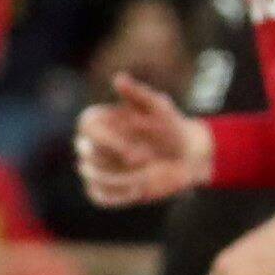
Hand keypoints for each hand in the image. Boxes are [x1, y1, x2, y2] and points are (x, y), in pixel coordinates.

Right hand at [76, 72, 210, 207]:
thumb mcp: (160, 108)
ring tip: (149, 175)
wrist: (187, 155)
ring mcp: (97, 166)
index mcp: (99, 120)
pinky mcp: (105, 188)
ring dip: (123, 179)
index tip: (137, 154)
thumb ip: (139, 94)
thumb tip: (118, 78)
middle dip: (118, 162)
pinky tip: (141, 189)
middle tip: (149, 161)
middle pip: (87, 153)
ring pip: (92, 176)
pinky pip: (99, 196)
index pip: (87, 128)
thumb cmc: (171, 126)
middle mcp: (92, 142)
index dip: (110, 142)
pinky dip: (119, 196)